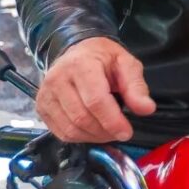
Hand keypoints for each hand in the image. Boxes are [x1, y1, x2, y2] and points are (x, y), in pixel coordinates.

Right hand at [36, 37, 155, 142]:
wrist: (77, 50)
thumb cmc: (103, 58)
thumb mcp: (126, 63)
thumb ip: (136, 86)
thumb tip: (147, 109)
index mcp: (81, 65)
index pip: (95, 100)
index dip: (112, 121)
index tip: (127, 132)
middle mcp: (58, 80)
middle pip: (82, 118)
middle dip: (105, 131)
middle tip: (120, 132)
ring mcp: (46, 95)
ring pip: (70, 129)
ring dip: (93, 137)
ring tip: (108, 131)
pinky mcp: (41, 107)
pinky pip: (61, 132)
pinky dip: (80, 137)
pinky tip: (93, 130)